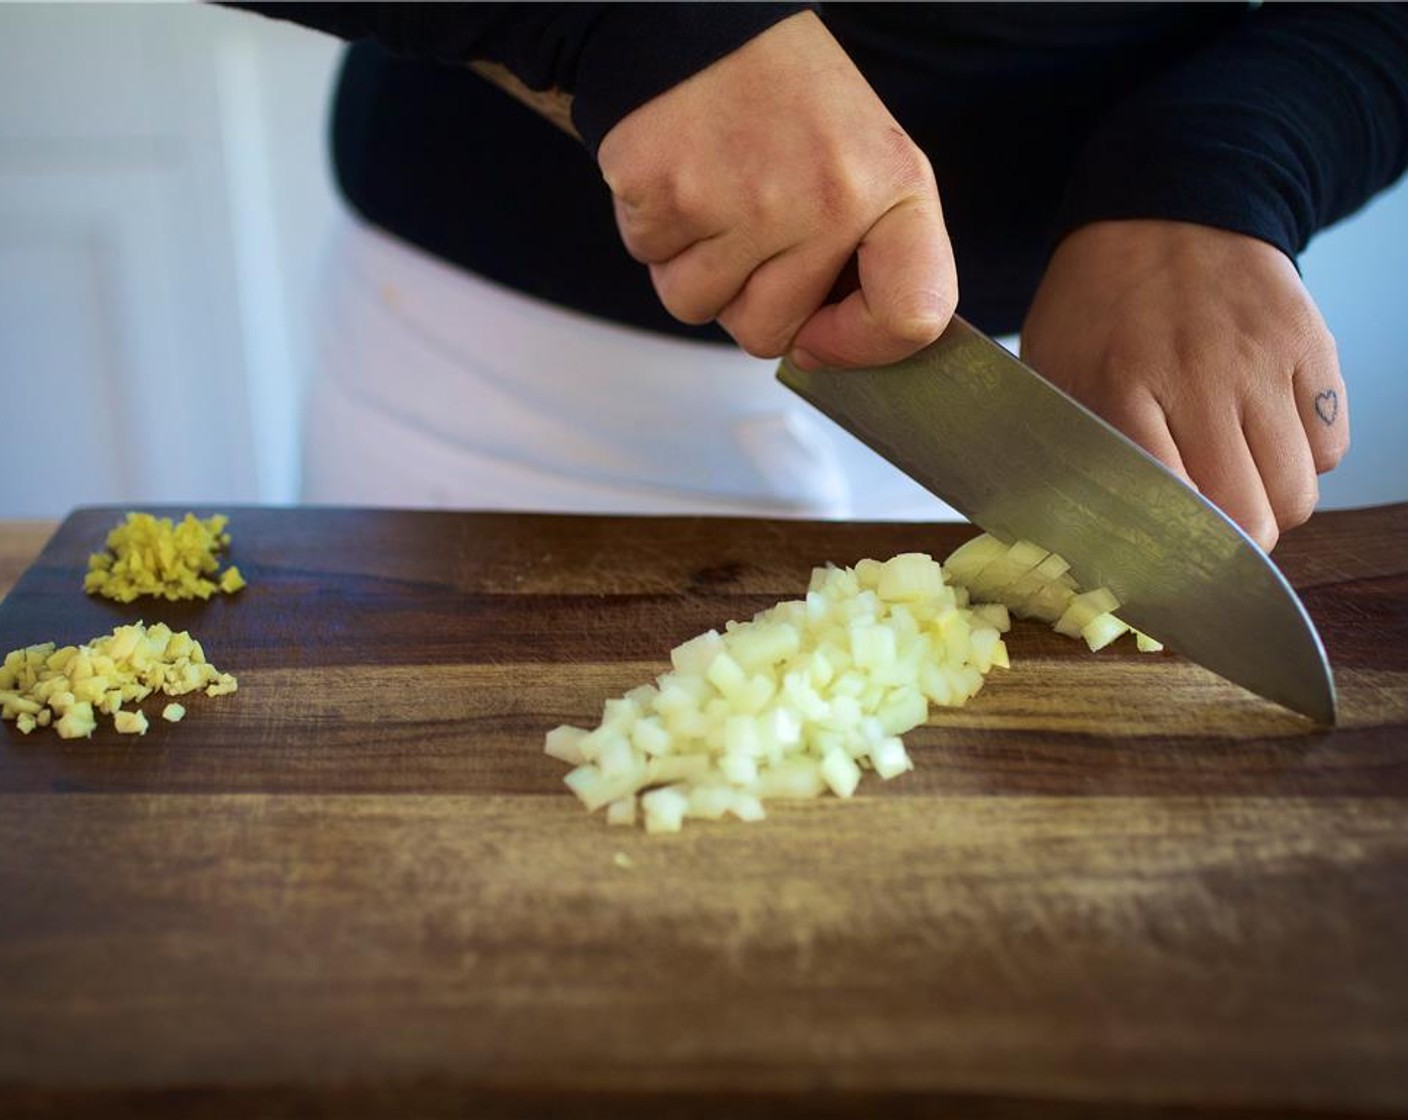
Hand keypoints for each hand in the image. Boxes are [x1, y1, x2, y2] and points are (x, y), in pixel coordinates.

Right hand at [596, 11, 956, 367]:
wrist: (699, 23)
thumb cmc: (786, 103)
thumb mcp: (865, 165)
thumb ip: (868, 258)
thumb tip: (822, 353)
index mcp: (893, 187)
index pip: (912, 316)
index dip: (864, 346)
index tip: (826, 335)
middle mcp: (825, 199)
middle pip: (770, 334)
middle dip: (748, 299)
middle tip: (751, 225)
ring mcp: (742, 201)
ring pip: (700, 309)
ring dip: (696, 269)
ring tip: (714, 197)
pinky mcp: (666, 195)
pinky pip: (652, 265)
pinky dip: (657, 235)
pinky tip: (681, 180)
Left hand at [1020, 220, 1348, 550]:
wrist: (1162, 208)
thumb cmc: (1094, 305)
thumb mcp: (1049, 370)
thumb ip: (1061, 447)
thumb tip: (1070, 539)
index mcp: (1121, 387)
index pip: (1171, 508)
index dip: (1173, 555)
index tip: (1162, 565)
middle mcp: (1201, 376)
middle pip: (1250, 517)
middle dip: (1229, 545)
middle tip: (1204, 532)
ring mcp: (1264, 361)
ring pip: (1300, 491)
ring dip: (1271, 506)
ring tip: (1234, 482)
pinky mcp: (1312, 346)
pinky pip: (1333, 446)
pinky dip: (1306, 461)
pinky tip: (1264, 441)